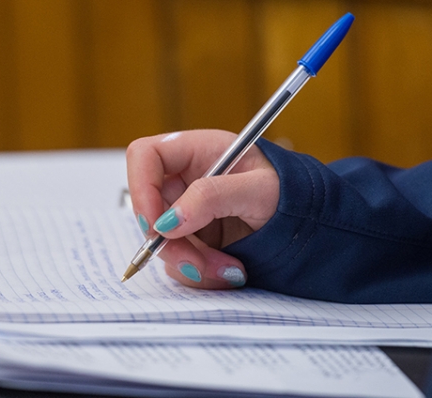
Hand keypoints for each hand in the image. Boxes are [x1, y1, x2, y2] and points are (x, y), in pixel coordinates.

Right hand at [126, 129, 278, 288]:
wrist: (310, 223)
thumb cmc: (291, 192)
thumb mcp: (259, 189)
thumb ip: (212, 197)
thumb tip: (169, 222)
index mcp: (196, 151)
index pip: (144, 156)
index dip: (141, 188)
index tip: (157, 225)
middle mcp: (184, 180)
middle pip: (149, 210)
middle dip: (172, 243)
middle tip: (199, 264)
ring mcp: (185, 212)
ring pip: (162, 242)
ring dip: (190, 263)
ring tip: (230, 269)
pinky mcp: (192, 239)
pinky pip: (178, 262)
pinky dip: (200, 273)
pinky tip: (229, 270)